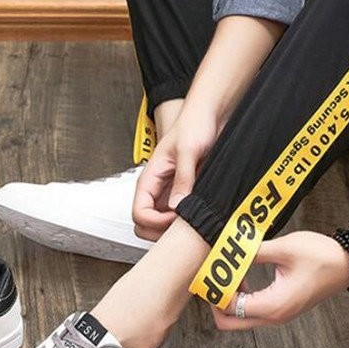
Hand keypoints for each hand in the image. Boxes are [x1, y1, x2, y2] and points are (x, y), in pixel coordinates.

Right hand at [133, 113, 218, 241]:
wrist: (209, 115)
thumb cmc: (194, 125)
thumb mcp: (189, 150)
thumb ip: (183, 178)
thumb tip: (177, 206)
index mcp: (150, 179)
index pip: (139, 214)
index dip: (156, 222)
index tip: (177, 216)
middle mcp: (157, 189)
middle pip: (145, 226)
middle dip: (161, 231)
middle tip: (184, 224)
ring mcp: (170, 194)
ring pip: (162, 225)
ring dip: (175, 229)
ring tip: (194, 219)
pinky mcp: (186, 194)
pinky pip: (179, 217)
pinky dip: (187, 222)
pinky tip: (201, 214)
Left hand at [212, 231, 348, 330]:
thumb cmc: (321, 256)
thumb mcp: (283, 248)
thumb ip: (253, 251)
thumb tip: (229, 249)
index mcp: (273, 305)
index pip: (230, 307)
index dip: (215, 290)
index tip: (209, 270)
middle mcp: (274, 316)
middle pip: (230, 322)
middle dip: (217, 301)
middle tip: (213, 277)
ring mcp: (279, 314)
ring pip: (241, 317)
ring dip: (230, 298)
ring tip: (229, 271)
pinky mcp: (282, 308)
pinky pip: (253, 310)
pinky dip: (242, 297)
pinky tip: (243, 274)